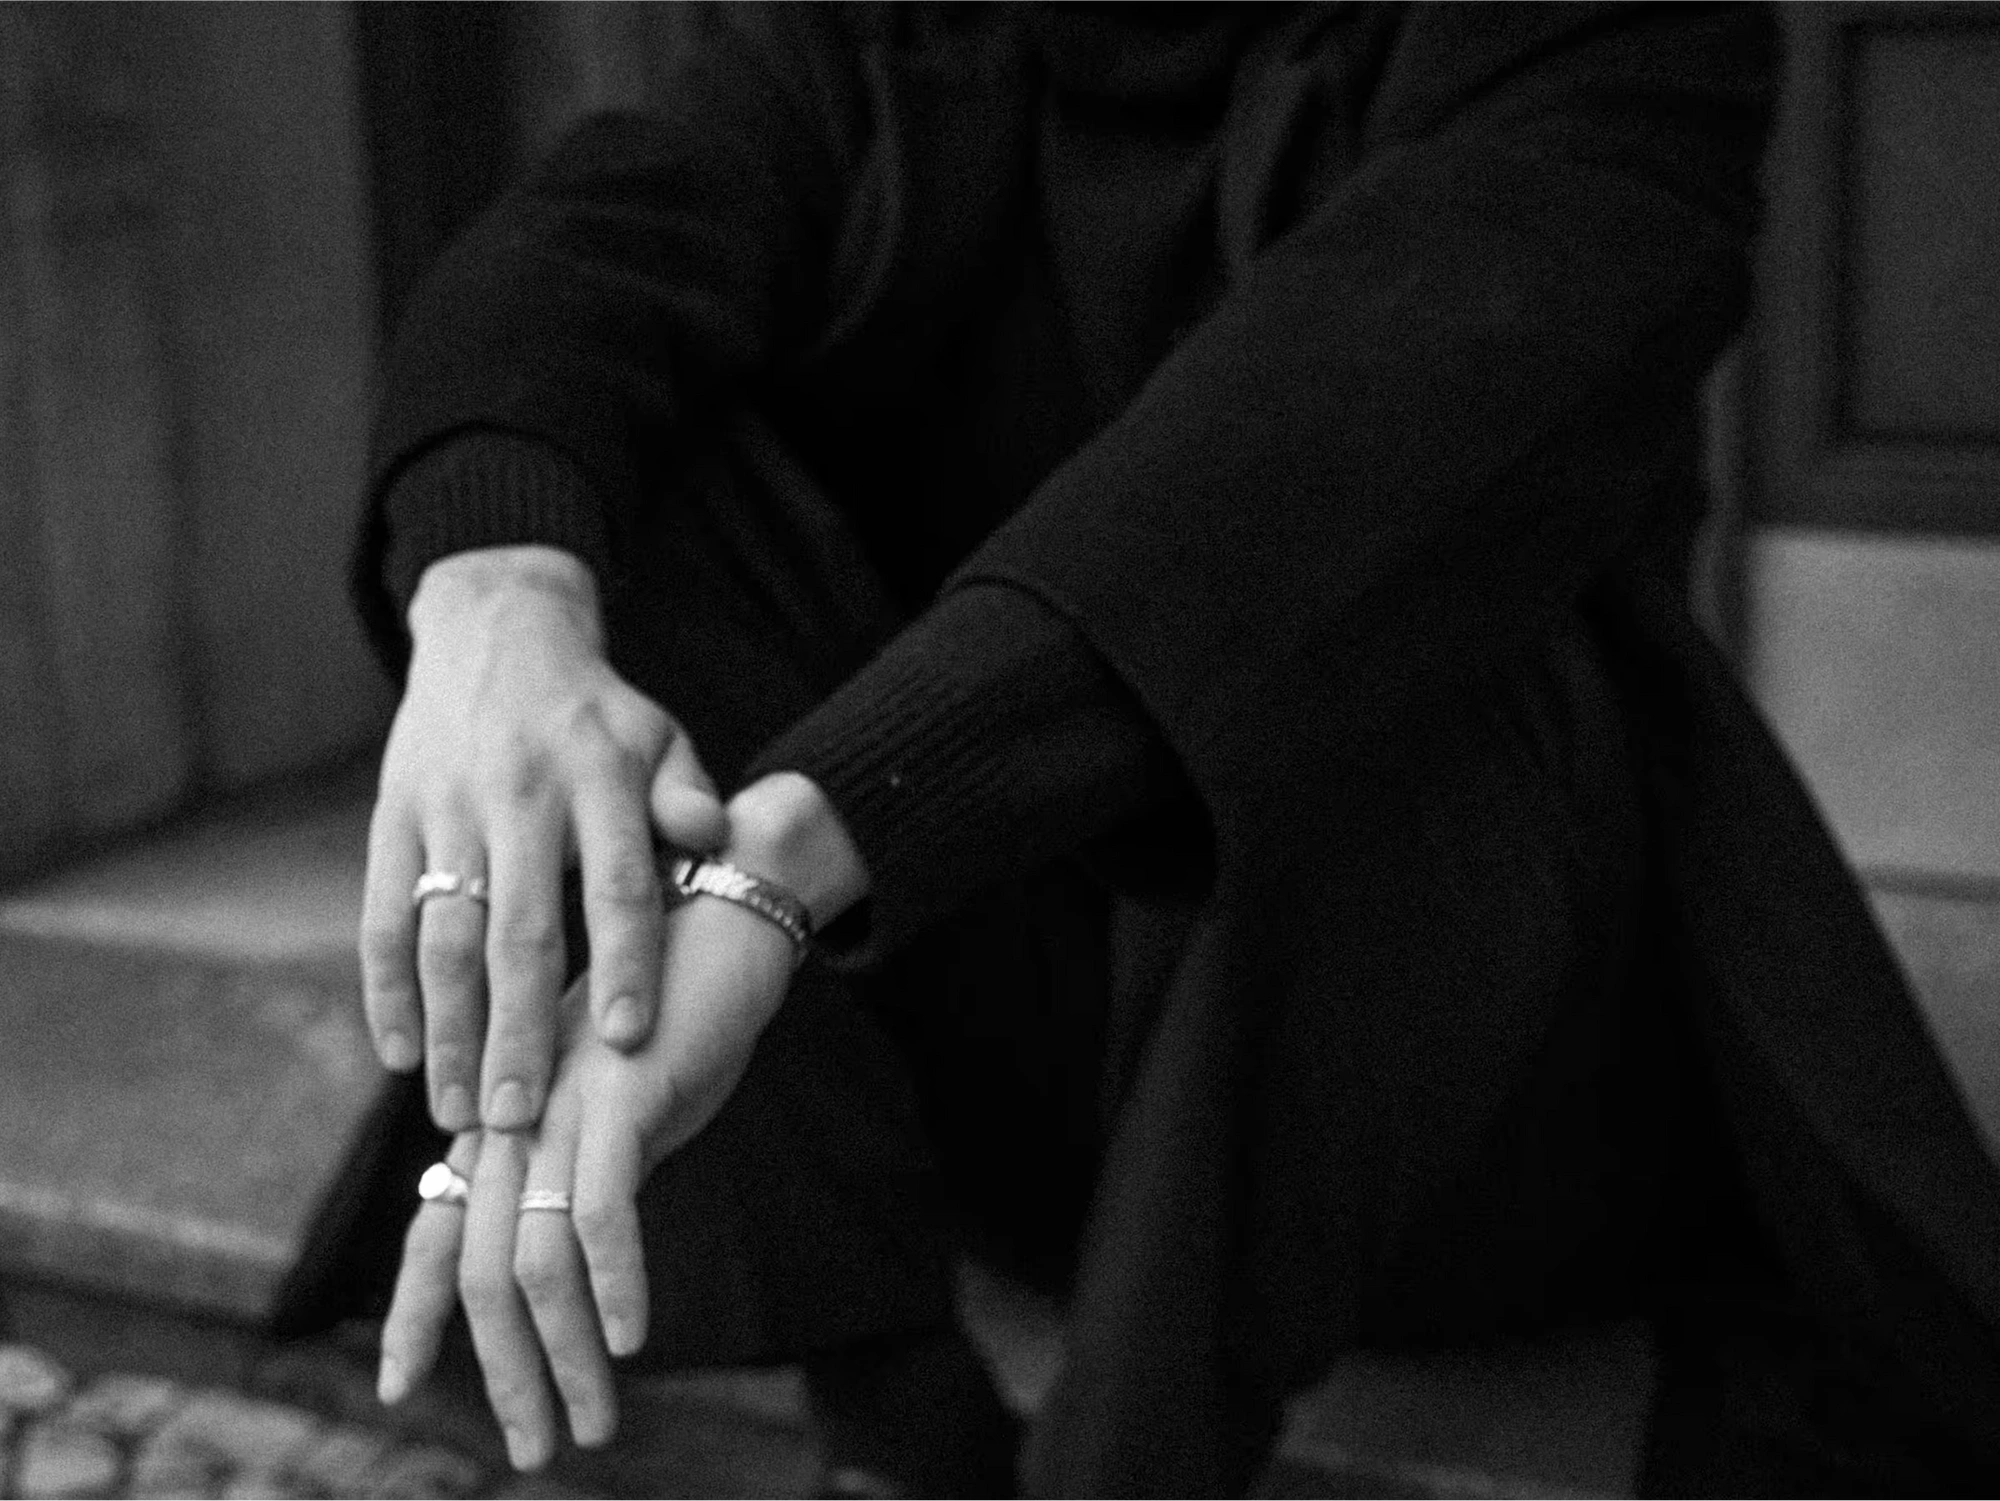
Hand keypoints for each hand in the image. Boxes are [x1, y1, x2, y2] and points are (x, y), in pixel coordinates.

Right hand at [359, 545, 727, 1134]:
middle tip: (522, 1117)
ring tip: (462, 1111)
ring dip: (449, 1029)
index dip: (624, 961)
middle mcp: (519, 795)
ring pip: (442, 934)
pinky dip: (386, 989)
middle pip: (520, 930)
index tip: (627, 1039)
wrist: (495, 630)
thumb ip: (687, 796)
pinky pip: (380, 915)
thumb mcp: (658, 737)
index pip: (616, 882)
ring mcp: (448, 808)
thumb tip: (714, 842)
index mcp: (598, 778)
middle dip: (520, 1029)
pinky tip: (400, 1055)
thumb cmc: (596, 714)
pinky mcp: (392, 818)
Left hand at [375, 774, 869, 1468]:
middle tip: (539, 1449)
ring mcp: (559, 1104)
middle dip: (506, 1373)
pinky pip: (600, 1212)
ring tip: (593, 1424)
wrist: (728, 912)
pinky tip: (634, 1337)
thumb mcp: (624, 1113)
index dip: (414, 1312)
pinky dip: (615, 1284)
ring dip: (562, 1358)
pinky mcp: (619, 1094)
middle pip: (478, 1269)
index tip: (398, 1388)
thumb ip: (587, 1177)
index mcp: (509, 1121)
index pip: (439, 1230)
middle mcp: (516, 1117)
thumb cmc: (681, 1014)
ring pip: (531, 1260)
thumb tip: (576, 1267)